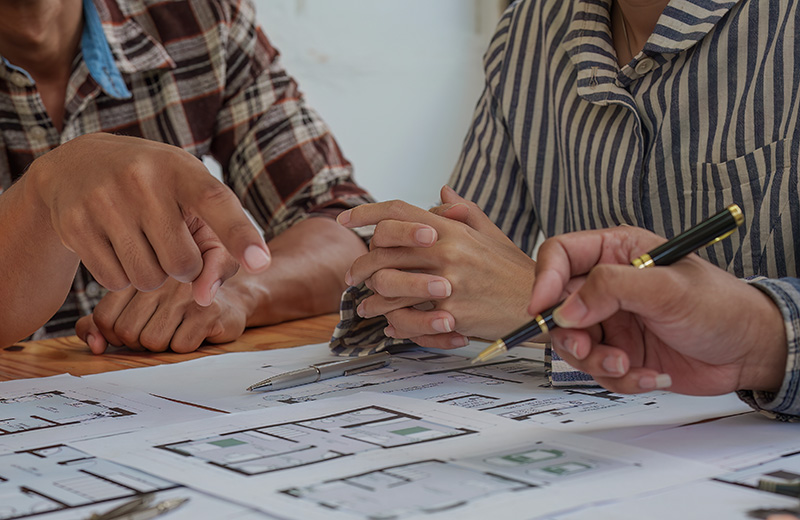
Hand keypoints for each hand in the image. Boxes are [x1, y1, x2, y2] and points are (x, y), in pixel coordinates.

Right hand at [29, 133, 270, 304]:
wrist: (78, 165)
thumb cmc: (156, 188)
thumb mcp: (191, 198)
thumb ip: (217, 248)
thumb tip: (204, 297)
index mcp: (180, 169)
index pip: (216, 201)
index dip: (240, 235)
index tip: (260, 262)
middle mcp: (141, 179)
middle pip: (181, 264)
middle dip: (182, 268)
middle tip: (170, 244)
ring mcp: (103, 200)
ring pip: (146, 279)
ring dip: (151, 275)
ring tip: (142, 244)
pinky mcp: (74, 224)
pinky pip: (113, 282)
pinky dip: (120, 276)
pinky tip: (116, 246)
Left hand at [75, 277, 246, 353]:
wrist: (232, 298)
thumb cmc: (179, 303)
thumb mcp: (136, 307)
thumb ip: (104, 322)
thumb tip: (95, 346)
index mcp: (137, 272)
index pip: (104, 318)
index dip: (115, 335)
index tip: (135, 328)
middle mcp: (160, 278)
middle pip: (127, 332)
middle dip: (140, 342)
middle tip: (159, 330)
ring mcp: (186, 293)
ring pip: (152, 341)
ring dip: (163, 345)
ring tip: (177, 329)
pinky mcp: (209, 310)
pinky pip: (180, 346)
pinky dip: (185, 346)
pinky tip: (194, 331)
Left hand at [338, 186, 534, 347]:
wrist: (541, 304)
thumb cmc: (513, 270)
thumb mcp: (491, 234)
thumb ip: (463, 212)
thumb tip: (441, 193)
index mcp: (452, 229)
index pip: (397, 211)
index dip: (366, 212)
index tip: (345, 219)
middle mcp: (446, 252)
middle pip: (382, 250)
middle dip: (360, 265)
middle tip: (352, 276)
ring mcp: (447, 284)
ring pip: (386, 287)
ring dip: (370, 299)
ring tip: (367, 305)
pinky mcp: (450, 315)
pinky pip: (406, 318)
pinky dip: (392, 323)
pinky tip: (390, 325)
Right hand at [530, 226, 786, 394]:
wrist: (751, 351)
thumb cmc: (721, 306)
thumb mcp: (667, 288)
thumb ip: (612, 289)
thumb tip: (566, 309)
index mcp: (615, 252)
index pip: (560, 255)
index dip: (544, 279)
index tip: (541, 307)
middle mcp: (607, 286)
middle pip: (558, 306)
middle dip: (570, 334)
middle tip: (587, 347)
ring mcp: (612, 321)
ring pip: (573, 344)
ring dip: (596, 362)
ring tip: (628, 364)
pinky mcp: (620, 352)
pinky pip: (598, 370)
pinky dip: (621, 379)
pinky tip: (653, 375)